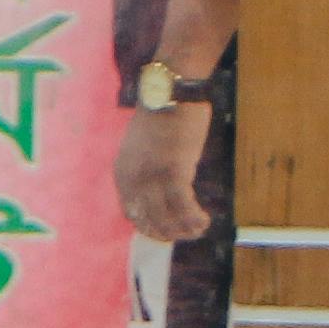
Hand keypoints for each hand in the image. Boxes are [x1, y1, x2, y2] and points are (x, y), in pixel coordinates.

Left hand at [117, 102, 214, 240]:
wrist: (171, 93)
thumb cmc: (164, 117)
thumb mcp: (144, 147)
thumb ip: (145, 170)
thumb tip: (160, 190)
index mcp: (123, 173)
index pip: (131, 213)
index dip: (150, 227)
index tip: (168, 230)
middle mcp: (133, 180)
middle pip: (149, 221)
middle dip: (169, 232)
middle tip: (189, 233)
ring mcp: (152, 177)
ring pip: (166, 218)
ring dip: (184, 230)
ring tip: (200, 229)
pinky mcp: (174, 172)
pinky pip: (183, 206)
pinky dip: (194, 218)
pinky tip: (205, 220)